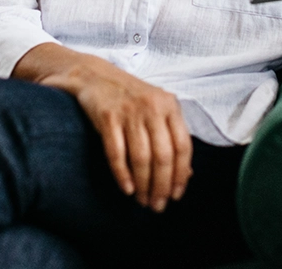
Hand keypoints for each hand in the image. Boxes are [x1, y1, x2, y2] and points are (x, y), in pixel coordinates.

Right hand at [73, 65, 192, 212]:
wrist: (95, 76)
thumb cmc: (131, 98)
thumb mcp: (157, 109)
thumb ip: (172, 136)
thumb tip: (187, 175)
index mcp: (170, 105)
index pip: (183, 146)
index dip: (181, 175)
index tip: (176, 195)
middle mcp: (153, 107)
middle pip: (163, 156)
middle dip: (161, 186)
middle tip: (157, 205)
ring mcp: (129, 111)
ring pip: (141, 157)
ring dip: (143, 184)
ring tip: (142, 200)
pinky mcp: (107, 116)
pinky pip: (116, 153)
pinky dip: (122, 175)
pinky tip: (127, 188)